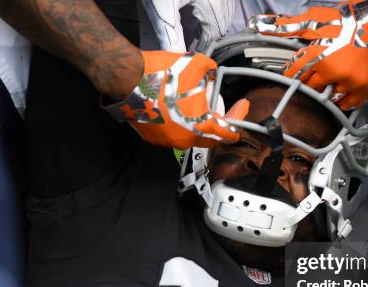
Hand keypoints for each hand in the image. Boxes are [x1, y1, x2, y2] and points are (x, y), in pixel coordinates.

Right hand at [103, 50, 247, 148]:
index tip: (241, 108)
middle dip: (218, 123)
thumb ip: (211, 72)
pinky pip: (172, 134)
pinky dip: (177, 123)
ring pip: (190, 136)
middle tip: (219, 107)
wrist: (127, 78)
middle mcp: (185, 140)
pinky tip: (172, 106)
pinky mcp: (153, 138)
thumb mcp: (197, 64)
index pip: (229, 134)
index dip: (239, 119)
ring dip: (195, 122)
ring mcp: (167, 141)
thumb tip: (212, 73)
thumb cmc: (160, 75)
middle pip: (210, 138)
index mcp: (201, 127)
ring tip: (191, 102)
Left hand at [249, 1, 367, 109]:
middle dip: (310, 82)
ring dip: (327, 92)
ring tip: (328, 84)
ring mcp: (348, 81)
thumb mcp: (313, 20)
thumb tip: (259, 25)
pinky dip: (343, 102)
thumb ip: (287, 27)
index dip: (292, 74)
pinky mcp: (364, 87)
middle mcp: (331, 72)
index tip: (292, 75)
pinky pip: (349, 104)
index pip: (295, 74)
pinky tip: (339, 95)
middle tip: (314, 77)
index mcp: (317, 56)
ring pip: (329, 97)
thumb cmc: (343, 18)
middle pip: (311, 87)